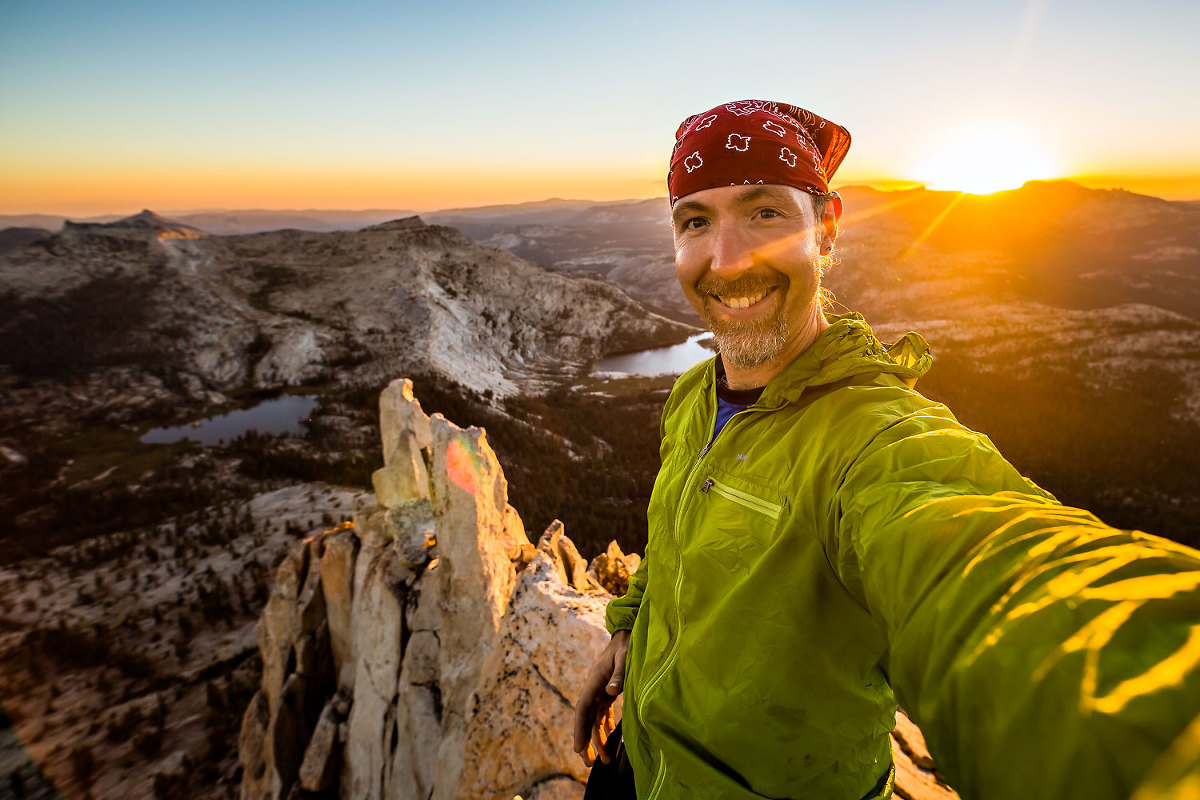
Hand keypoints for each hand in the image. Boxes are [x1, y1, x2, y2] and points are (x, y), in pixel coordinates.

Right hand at [573, 629, 629, 766]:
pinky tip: (611, 742)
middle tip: (589, 764)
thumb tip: (610, 692)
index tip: (578, 748)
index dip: (579, 729)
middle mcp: (595, 687)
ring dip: (598, 739)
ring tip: (604, 761)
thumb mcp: (625, 657)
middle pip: (587, 719)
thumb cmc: (628, 644)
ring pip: (595, 720)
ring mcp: (600, 690)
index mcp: (595, 679)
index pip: (583, 708)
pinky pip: (604, 714)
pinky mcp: (607, 692)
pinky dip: (606, 729)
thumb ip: (619, 674)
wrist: (628, 632)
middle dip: (587, 741)